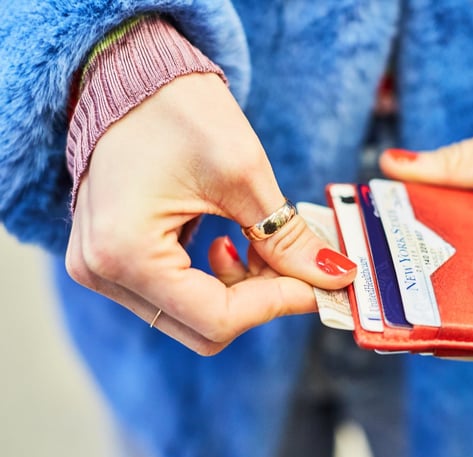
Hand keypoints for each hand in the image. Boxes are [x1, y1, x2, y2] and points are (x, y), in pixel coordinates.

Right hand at [66, 73, 355, 354]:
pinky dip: (218, 282)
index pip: (218, 319)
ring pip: (194, 317)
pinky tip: (231, 243)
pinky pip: (178, 296)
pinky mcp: (114, 262)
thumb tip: (335, 276)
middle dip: (262, 301)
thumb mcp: (242, 173)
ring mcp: (102, 270)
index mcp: (124, 253)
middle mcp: (101, 273)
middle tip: (298, 264)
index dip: (280, 303)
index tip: (321, 282)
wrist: (130, 76)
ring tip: (261, 244)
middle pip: (205, 328)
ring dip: (242, 292)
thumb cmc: (175, 108)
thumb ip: (288, 236)